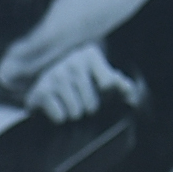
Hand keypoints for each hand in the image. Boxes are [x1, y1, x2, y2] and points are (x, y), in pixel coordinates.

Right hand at [23, 44, 141, 122]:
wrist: (42, 77)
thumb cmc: (80, 79)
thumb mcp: (101, 77)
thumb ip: (119, 85)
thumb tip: (131, 95)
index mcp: (90, 55)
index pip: (109, 84)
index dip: (106, 94)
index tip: (99, 89)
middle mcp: (72, 61)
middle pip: (92, 104)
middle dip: (88, 108)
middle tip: (81, 100)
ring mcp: (55, 76)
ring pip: (76, 112)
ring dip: (74, 113)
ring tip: (69, 103)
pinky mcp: (41, 91)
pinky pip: (60, 117)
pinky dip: (59, 117)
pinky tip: (56, 106)